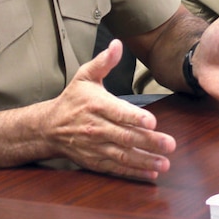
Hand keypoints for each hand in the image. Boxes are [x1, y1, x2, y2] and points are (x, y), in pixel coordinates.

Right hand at [48, 39, 176, 180]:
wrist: (48, 127)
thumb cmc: (72, 100)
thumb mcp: (84, 76)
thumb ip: (103, 62)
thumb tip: (117, 44)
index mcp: (96, 105)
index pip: (117, 112)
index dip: (134, 118)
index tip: (152, 122)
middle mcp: (96, 128)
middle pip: (125, 136)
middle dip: (149, 142)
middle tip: (170, 145)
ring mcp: (95, 147)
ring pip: (122, 155)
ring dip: (144, 161)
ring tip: (164, 164)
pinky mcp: (95, 161)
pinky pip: (115, 168)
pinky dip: (133, 173)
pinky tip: (150, 174)